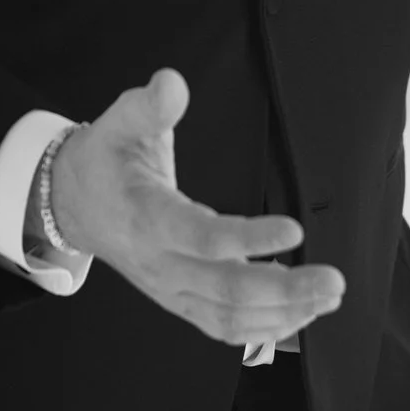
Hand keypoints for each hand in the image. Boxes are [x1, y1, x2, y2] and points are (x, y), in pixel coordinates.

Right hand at [50, 68, 345, 346]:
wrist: (75, 204)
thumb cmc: (106, 160)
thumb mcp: (122, 122)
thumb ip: (151, 105)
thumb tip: (172, 82)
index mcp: (146, 218)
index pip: (201, 237)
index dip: (248, 239)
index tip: (295, 230)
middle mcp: (160, 263)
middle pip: (224, 289)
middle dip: (284, 290)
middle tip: (334, 280)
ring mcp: (170, 289)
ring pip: (228, 317)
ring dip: (283, 314)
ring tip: (328, 297)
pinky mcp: (181, 301)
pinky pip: (224, 326)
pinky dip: (265, 328)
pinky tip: (301, 314)